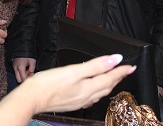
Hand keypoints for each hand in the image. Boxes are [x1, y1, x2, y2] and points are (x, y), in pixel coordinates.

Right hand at [0, 55, 135, 125]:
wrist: (31, 98)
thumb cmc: (49, 84)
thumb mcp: (75, 70)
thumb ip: (96, 65)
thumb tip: (115, 59)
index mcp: (88, 88)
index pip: (110, 78)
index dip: (122, 71)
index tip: (131, 66)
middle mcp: (86, 97)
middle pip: (106, 86)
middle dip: (117, 78)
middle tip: (126, 71)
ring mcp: (78, 101)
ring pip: (99, 92)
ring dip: (108, 84)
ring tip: (114, 78)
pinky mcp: (71, 103)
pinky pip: (90, 97)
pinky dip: (97, 90)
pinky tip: (93, 89)